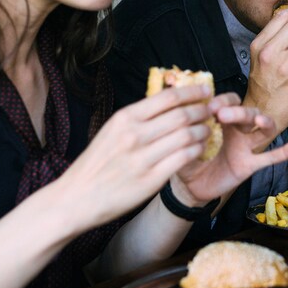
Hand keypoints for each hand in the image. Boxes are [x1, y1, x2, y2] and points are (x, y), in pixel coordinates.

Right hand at [54, 85, 214, 231]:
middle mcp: (134, 135)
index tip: (205, 89)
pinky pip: (183, 158)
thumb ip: (137, 118)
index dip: (192, 92)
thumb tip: (166, 103)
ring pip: (186, 136)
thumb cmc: (96, 164)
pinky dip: (196, 150)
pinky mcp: (150, 180)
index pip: (167, 98)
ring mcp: (143, 158)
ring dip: (203, 131)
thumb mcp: (111, 131)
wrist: (76, 198)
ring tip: (208, 129)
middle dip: (202, 110)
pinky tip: (200, 149)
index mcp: (125, 118)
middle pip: (181, 115)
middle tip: (212, 110)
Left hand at [174, 92, 287, 205]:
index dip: (222, 101)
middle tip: (222, 113)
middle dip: (239, 111)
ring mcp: (246, 147)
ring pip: (263, 130)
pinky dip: (284, 152)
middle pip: (248, 112)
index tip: (208, 107)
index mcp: (221, 120)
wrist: (190, 188)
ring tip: (260, 120)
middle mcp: (237, 130)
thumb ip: (184, 128)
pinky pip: (270, 157)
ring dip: (264, 122)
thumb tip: (182, 113)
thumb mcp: (181, 140)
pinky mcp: (250, 165)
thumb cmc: (187, 158)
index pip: (229, 101)